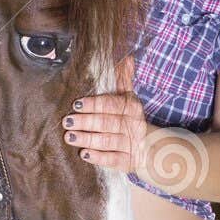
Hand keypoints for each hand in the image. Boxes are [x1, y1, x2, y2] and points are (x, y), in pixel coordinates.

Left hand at [60, 53, 150, 172]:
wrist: (152, 147)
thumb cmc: (131, 119)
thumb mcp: (129, 98)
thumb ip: (124, 80)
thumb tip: (126, 57)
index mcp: (132, 107)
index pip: (112, 104)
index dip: (94, 104)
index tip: (76, 104)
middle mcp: (133, 125)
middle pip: (107, 122)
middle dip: (86, 122)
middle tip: (67, 121)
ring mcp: (131, 144)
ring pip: (108, 141)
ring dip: (88, 139)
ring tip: (69, 137)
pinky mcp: (128, 161)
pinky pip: (113, 159)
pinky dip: (98, 157)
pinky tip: (84, 154)